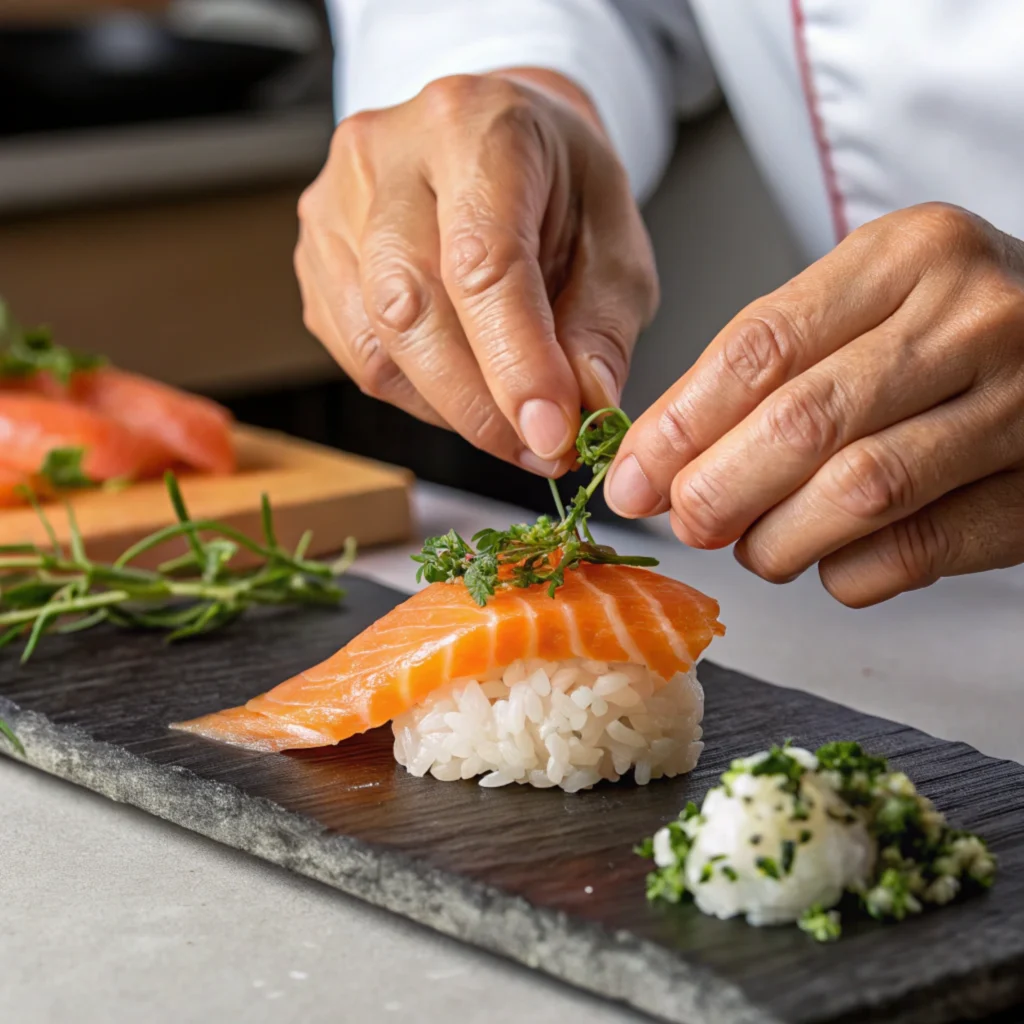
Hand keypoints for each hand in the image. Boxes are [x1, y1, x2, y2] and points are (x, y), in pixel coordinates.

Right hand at [295, 70, 657, 474]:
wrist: (495, 140)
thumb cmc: (558, 186)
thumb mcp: (614, 243)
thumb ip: (601, 329)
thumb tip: (582, 412)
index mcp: (475, 127)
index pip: (483, 261)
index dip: (516, 363)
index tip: (552, 433)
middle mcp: (386, 155)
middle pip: (410, 309)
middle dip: (478, 405)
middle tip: (538, 448)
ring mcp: (336, 205)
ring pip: (376, 346)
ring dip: (449, 410)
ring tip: (511, 424)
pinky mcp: (317, 257)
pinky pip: (357, 355)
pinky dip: (418, 395)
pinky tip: (463, 391)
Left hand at [605, 202, 1023, 605]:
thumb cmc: (945, 327)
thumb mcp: (859, 304)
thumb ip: (760, 370)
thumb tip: (654, 463)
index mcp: (909, 254)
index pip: (761, 347)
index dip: (680, 426)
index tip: (633, 478)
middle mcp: (972, 318)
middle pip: (804, 421)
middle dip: (718, 490)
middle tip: (687, 520)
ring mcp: (1022, 403)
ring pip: (859, 491)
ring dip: (778, 539)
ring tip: (754, 545)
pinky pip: (918, 550)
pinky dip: (848, 572)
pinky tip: (828, 561)